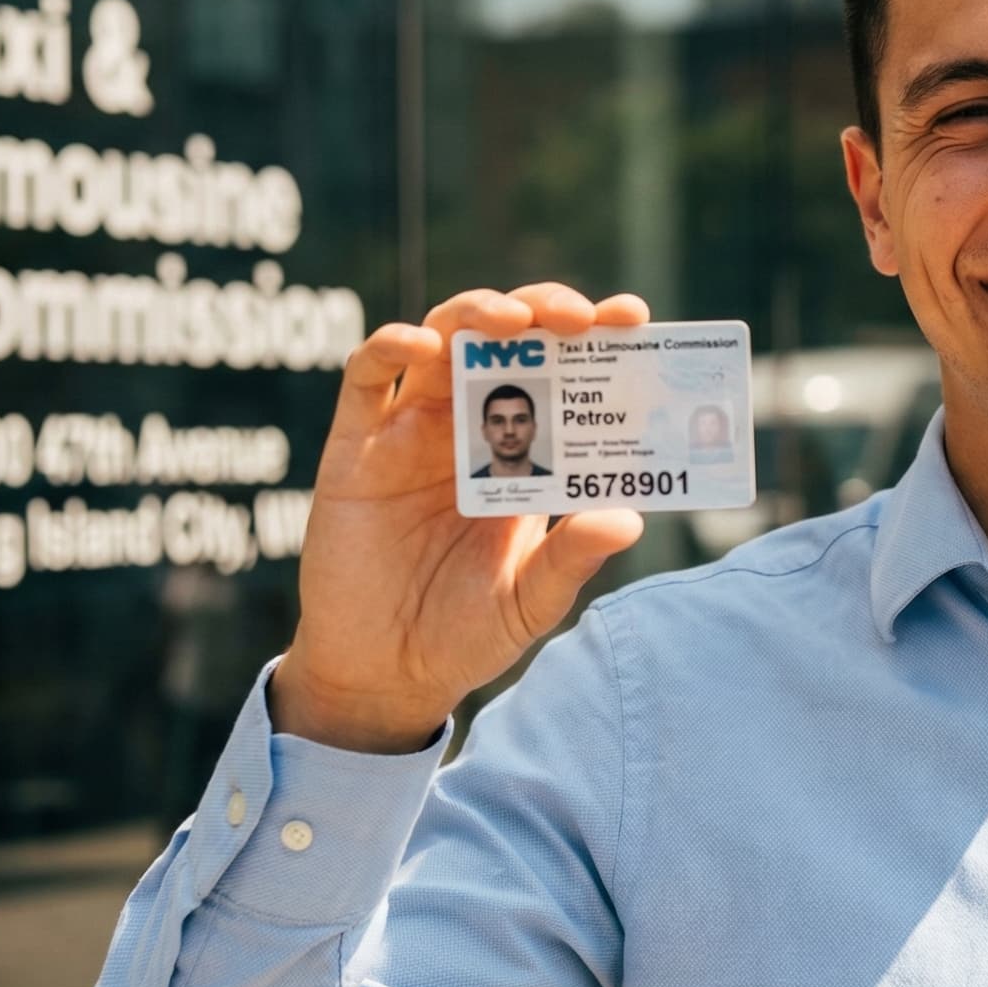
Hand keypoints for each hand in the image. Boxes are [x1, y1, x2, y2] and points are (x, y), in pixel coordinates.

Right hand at [273, 285, 652, 752]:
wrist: (383, 676)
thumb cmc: (464, 636)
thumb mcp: (530, 602)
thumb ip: (571, 560)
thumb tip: (628, 518)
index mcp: (523, 455)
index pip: (564, 375)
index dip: (595, 338)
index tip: (633, 318)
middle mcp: (470, 429)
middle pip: (506, 340)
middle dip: (544, 311)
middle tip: (582, 317)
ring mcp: (411, 432)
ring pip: (442, 339)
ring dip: (478, 313)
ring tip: (516, 320)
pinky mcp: (355, 448)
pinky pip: (366, 377)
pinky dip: (391, 347)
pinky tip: (423, 347)